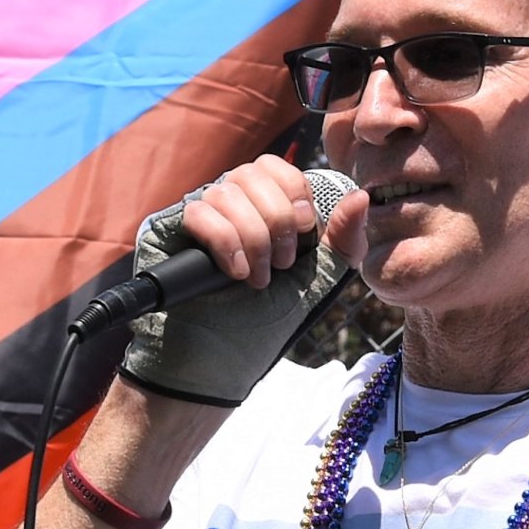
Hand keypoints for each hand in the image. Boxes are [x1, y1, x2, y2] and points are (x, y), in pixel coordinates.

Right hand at [115, 156, 355, 407]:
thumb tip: (361, 196)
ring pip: (226, 191)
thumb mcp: (319, 280)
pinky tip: (234, 273)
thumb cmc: (265, 324)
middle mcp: (227, 205)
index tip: (304, 235)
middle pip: (253, 172)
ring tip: (257, 279)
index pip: (276, 166)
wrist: (221, 362)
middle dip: (277, 220)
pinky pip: (198, 212)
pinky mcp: (167, 232)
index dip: (294, 194)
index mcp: (262, 206)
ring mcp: (196, 216)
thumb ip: (343, 241)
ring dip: (252, 240)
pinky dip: (225, 242)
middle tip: (282, 264)